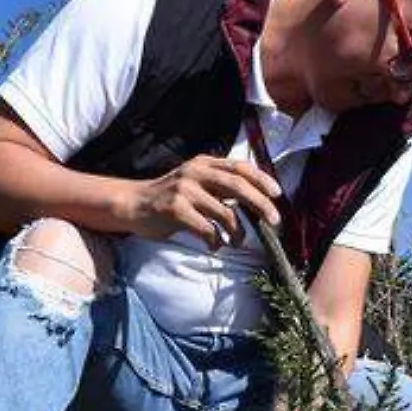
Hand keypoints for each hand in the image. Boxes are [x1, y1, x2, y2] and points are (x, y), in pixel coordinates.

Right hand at [119, 156, 281, 251]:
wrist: (134, 204)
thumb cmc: (170, 197)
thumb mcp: (195, 183)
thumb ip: (219, 186)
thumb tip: (255, 201)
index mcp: (204, 163)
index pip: (240, 167)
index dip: (262, 180)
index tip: (278, 194)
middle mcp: (196, 172)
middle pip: (238, 186)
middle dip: (260, 204)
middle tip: (274, 221)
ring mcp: (185, 190)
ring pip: (225, 212)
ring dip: (238, 232)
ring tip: (238, 242)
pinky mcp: (175, 210)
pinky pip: (207, 229)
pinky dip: (216, 242)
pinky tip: (215, 246)